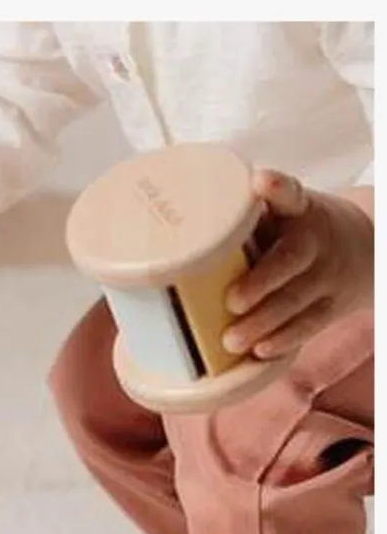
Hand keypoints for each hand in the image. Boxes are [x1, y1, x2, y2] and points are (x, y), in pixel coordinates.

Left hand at [223, 169, 374, 360]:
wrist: (363, 250)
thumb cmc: (296, 233)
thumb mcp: (279, 214)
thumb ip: (241, 221)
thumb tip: (170, 238)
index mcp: (297, 210)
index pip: (289, 193)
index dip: (276, 187)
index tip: (261, 181)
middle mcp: (314, 239)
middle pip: (291, 259)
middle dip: (261, 282)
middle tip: (231, 302)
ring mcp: (325, 275)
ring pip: (297, 299)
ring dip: (263, 322)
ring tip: (232, 339)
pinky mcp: (330, 306)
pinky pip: (309, 325)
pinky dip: (284, 340)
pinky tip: (260, 352)